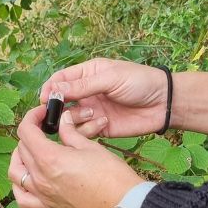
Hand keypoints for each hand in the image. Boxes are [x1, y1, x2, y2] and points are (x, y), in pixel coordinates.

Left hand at [9, 106, 144, 207]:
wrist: (123, 206)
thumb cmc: (112, 176)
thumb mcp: (90, 147)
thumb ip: (70, 132)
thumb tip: (63, 120)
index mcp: (49, 158)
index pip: (26, 131)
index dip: (32, 116)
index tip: (42, 112)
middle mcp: (40, 177)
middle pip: (22, 149)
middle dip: (31, 133)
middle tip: (45, 128)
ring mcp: (42, 194)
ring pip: (16, 173)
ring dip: (19, 158)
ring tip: (31, 150)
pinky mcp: (49, 206)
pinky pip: (23, 198)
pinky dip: (19, 187)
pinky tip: (28, 178)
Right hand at [39, 58, 168, 137]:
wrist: (162, 103)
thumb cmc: (139, 82)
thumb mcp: (110, 78)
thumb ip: (82, 85)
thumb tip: (54, 89)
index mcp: (87, 74)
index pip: (60, 80)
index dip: (50, 89)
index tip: (45, 99)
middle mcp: (86, 93)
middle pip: (60, 101)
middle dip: (57, 108)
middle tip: (57, 114)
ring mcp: (92, 111)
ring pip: (69, 118)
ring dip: (75, 118)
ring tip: (92, 114)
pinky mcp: (99, 127)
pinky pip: (83, 132)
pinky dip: (87, 130)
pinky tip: (103, 123)